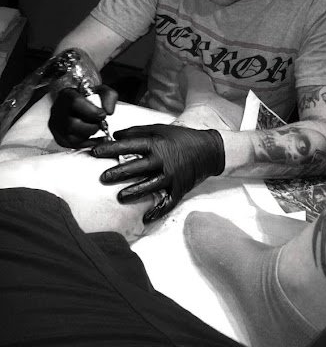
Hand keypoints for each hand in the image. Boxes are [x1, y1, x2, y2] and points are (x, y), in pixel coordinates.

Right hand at [48, 84, 117, 147]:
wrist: (78, 100)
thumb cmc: (88, 95)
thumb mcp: (101, 90)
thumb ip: (108, 96)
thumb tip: (108, 111)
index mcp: (67, 95)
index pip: (76, 103)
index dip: (92, 112)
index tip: (102, 115)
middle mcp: (58, 110)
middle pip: (72, 124)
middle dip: (91, 127)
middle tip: (99, 124)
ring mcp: (56, 125)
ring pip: (71, 138)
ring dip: (89, 136)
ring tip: (95, 128)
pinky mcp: (59, 137)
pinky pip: (73, 146)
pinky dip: (87, 144)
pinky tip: (95, 139)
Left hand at [93, 124, 224, 222]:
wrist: (210, 150)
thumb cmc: (182, 138)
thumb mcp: (161, 129)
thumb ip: (139, 131)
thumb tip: (117, 135)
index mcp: (156, 144)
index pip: (129, 146)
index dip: (111, 149)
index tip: (95, 152)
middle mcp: (163, 161)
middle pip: (136, 168)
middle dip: (117, 173)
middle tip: (103, 177)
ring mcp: (171, 176)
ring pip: (149, 186)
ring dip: (133, 193)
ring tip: (120, 197)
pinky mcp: (179, 189)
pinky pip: (167, 202)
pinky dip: (157, 211)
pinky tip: (146, 217)